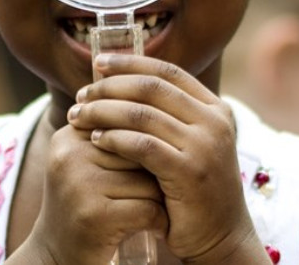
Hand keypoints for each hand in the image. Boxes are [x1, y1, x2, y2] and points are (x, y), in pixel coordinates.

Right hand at [11, 113, 165, 264]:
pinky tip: (154, 228)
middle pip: (141, 150)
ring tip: (150, 210)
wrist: (56, 256)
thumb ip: (111, 134)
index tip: (146, 171)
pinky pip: (148, 208)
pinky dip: (159, 222)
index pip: (128, 124)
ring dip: (160, 199)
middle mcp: (69, 156)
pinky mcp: (94, 216)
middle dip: (155, 173)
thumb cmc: (85, 206)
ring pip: (149, 180)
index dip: (147, 150)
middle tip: (155, 192)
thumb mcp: (86, 164)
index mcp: (68, 136)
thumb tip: (158, 96)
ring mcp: (79, 185)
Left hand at [71, 54, 262, 263]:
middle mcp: (214, 122)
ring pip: (142, 114)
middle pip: (151, 88)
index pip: (168, 71)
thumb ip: (166, 116)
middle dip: (110, 88)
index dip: (130, 63)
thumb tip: (118, 83)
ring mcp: (204, 146)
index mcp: (215, 108)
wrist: (219, 236)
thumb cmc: (192, 189)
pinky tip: (95, 140)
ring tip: (79, 117)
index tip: (98, 63)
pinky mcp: (189, 172)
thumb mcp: (188, 144)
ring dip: (103, 112)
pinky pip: (142, 145)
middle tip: (81, 96)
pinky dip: (114, 139)